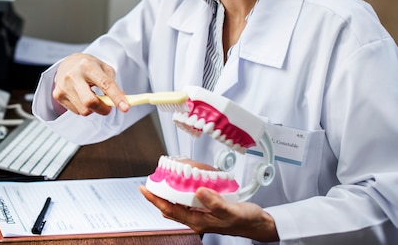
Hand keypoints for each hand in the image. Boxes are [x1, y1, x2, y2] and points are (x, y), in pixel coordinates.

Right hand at [52, 53, 129, 115]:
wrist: (67, 63)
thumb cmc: (88, 66)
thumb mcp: (103, 68)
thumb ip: (112, 84)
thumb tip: (120, 102)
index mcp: (88, 65)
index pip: (105, 84)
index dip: (116, 97)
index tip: (125, 108)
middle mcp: (73, 75)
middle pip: (90, 101)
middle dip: (102, 109)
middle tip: (108, 108)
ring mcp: (64, 85)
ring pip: (83, 110)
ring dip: (93, 109)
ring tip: (92, 97)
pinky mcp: (58, 94)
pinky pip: (76, 111)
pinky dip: (83, 107)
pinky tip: (81, 97)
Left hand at [139, 185, 278, 241]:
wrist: (258, 224)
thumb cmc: (246, 220)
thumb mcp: (231, 211)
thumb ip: (215, 202)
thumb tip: (198, 191)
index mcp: (198, 222)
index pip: (169, 209)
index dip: (154, 199)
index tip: (144, 189)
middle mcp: (196, 220)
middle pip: (169, 207)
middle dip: (158, 195)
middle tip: (150, 181)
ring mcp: (200, 215)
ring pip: (177, 204)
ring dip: (168, 193)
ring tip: (163, 179)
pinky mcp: (206, 209)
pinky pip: (188, 201)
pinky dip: (182, 192)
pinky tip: (184, 182)